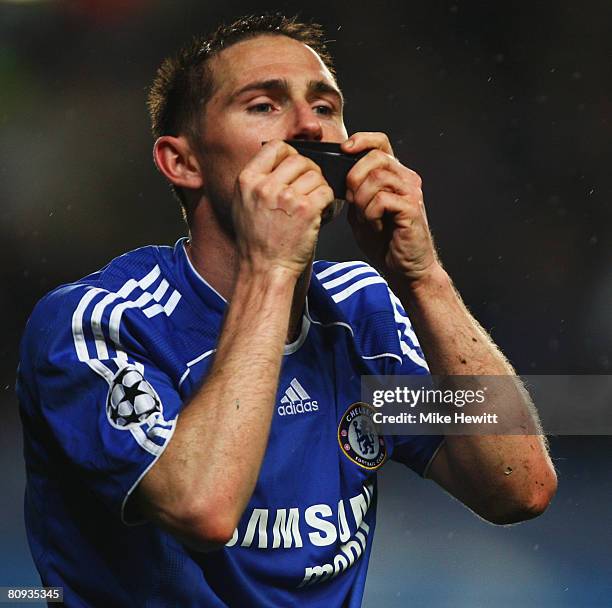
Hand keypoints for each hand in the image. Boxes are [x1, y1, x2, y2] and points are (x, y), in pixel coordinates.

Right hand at [233, 140, 333, 277]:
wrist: (265, 269)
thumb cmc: (257, 242)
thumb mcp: (244, 205)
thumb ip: (258, 181)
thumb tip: (282, 161)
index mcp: (247, 180)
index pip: (275, 147)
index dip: (290, 154)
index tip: (294, 168)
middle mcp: (265, 186)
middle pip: (299, 159)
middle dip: (309, 172)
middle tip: (309, 188)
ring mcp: (286, 197)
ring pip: (315, 175)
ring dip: (319, 187)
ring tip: (314, 203)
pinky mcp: (306, 210)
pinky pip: (326, 191)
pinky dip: (328, 201)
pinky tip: (320, 212)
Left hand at [342, 132, 437, 283]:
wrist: (405, 268)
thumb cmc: (384, 241)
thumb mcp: (361, 211)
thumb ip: (354, 192)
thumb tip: (337, 176)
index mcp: (394, 175)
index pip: (380, 143)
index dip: (362, 140)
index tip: (344, 149)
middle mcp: (406, 178)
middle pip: (375, 157)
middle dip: (354, 177)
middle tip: (352, 201)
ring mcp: (411, 192)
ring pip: (376, 177)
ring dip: (361, 200)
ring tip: (365, 218)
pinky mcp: (411, 208)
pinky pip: (382, 199)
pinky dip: (370, 214)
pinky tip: (374, 226)